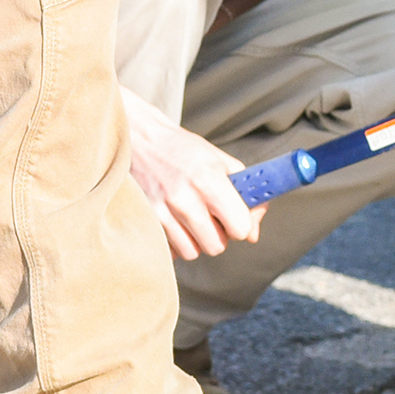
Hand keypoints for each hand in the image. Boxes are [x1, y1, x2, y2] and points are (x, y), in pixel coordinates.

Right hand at [122, 89, 263, 259]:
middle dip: (220, 234)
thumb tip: (253, 234)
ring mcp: (163, 212)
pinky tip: (176, 221)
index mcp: (209, 180)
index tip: (236, 216)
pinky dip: (177, 241)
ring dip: (197, 240)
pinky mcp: (147, 221)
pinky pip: (171, 250)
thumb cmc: (183, 150)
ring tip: (193, 217)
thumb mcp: (220, 160)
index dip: (242, 224)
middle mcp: (185, 199)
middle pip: (217, 245)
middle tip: (213, 216)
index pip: (239, 227)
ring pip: (193, 252)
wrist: (140, 141)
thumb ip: (244, 194)